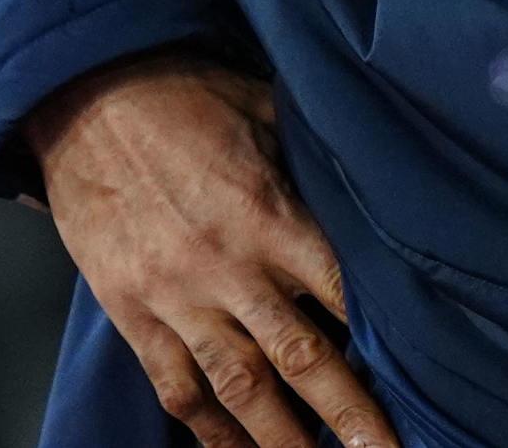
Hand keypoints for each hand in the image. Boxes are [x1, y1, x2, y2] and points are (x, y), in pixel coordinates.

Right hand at [28, 49, 395, 447]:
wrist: (88, 95)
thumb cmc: (188, 96)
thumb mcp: (267, 112)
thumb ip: (312, 166)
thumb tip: (369, 186)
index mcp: (269, 214)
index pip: (341, 289)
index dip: (381, 338)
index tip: (419, 375)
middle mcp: (227, 266)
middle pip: (300, 356)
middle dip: (347, 413)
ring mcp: (175, 296)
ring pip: (239, 388)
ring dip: (281, 440)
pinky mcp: (132, 312)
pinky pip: (175, 386)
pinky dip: (208, 430)